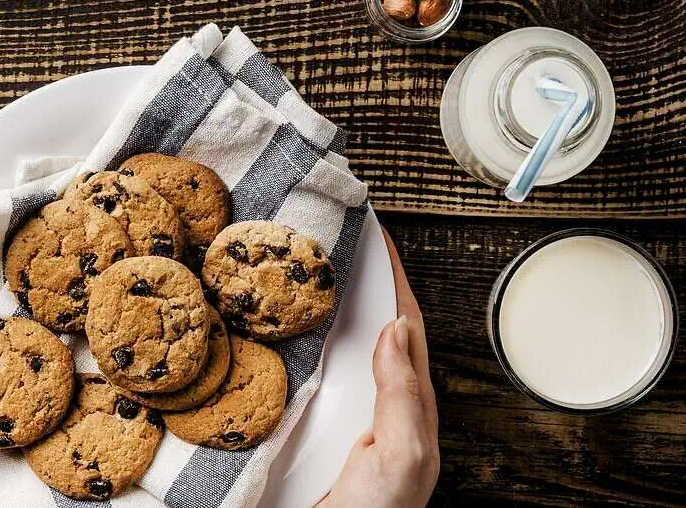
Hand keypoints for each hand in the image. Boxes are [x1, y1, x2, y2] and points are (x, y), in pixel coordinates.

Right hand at [317, 229, 439, 507]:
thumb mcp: (402, 453)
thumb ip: (402, 392)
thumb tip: (396, 326)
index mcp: (410, 402)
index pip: (405, 324)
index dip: (394, 278)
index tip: (378, 236)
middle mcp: (380, 400)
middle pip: (371, 326)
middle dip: (360, 280)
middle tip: (336, 238)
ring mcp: (347, 412)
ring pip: (338, 346)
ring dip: (327, 306)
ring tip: (305, 269)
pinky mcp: (316, 425)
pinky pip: (309, 372)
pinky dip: (299, 342)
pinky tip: (280, 329)